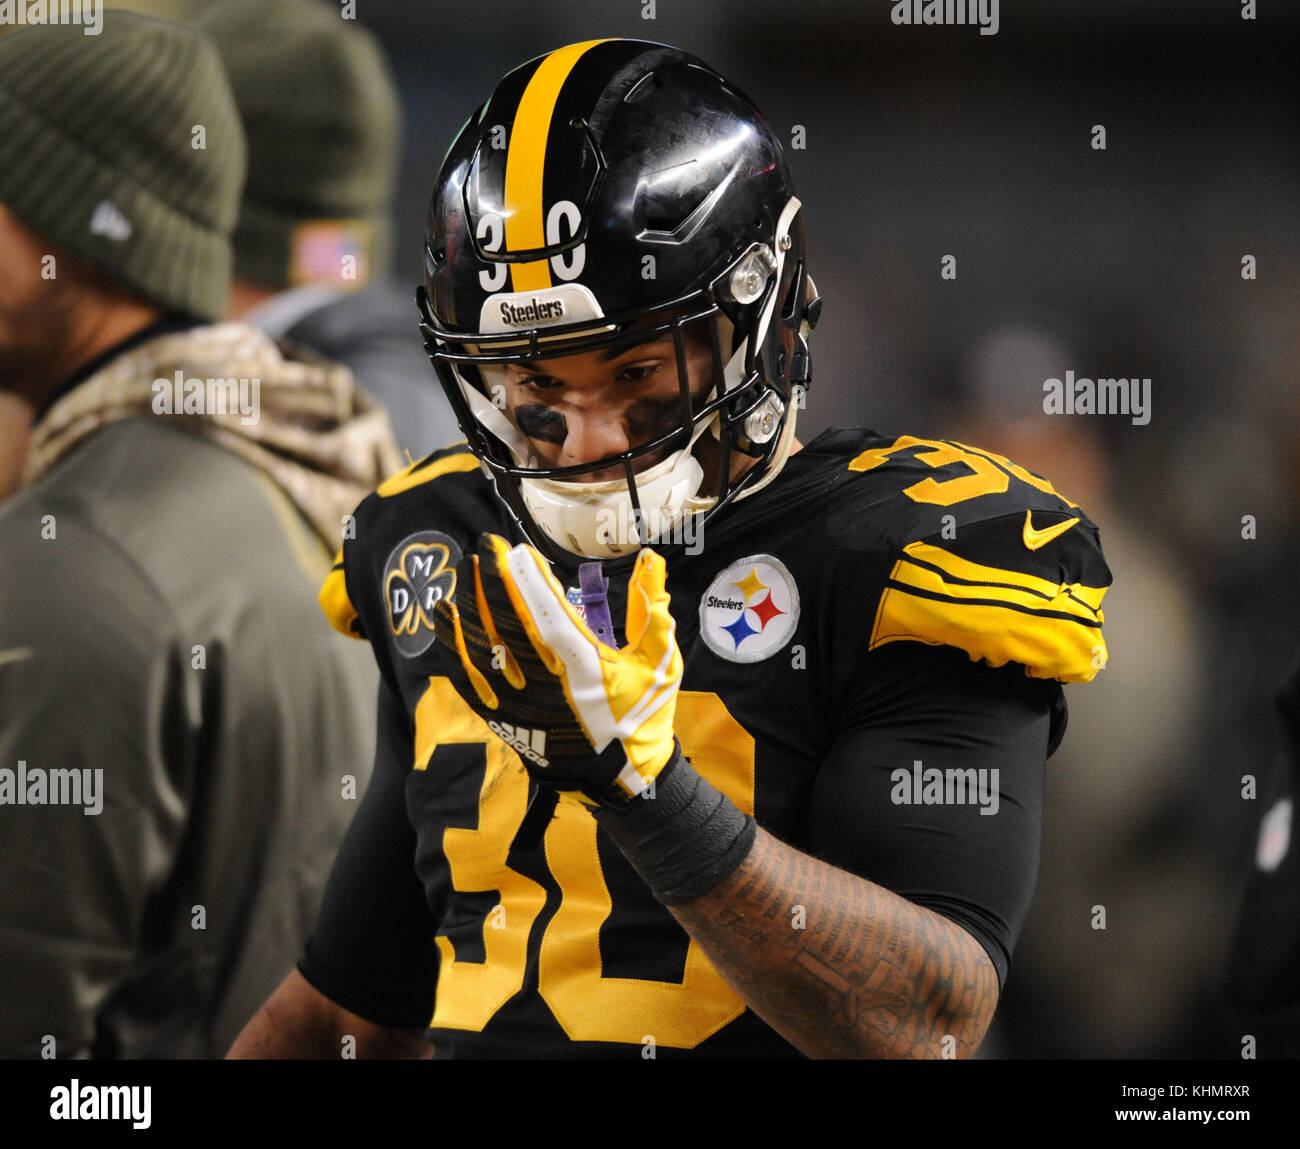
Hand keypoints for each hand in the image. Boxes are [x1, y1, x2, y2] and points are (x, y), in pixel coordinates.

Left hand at [433, 533, 682, 806]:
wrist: (624, 783)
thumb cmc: (645, 718)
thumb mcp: (661, 664)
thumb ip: (653, 610)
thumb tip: (652, 558)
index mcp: (588, 671)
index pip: (549, 616)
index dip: (529, 581)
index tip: (515, 550)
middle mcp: (549, 688)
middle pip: (508, 627)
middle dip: (493, 582)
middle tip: (484, 547)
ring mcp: (522, 707)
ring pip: (483, 651)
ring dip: (470, 608)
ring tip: (462, 573)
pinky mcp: (505, 723)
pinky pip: (468, 681)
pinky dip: (454, 647)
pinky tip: (444, 618)